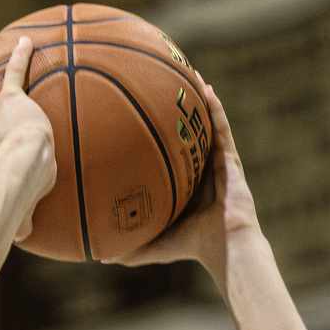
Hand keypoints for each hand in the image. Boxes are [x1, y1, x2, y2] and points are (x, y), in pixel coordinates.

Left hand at [112, 81, 259, 284]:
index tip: (140, 118)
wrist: (224, 246)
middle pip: (187, 132)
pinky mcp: (231, 160)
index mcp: (184, 183)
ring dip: (197, 99)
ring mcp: (217, 162)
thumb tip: (99, 257)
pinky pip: (221, 129)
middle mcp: (200, 168)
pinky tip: (206, 89)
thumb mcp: (154, 244)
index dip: (158, 136)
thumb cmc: (192, 247)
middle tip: (160, 84)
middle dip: (177, 109)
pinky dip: (215, 109)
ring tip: (187, 72)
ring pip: (206, 123)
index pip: (168, 154)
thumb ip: (130, 247)